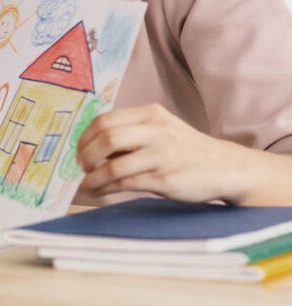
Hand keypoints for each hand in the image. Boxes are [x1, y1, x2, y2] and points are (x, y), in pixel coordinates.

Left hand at [76, 104, 250, 202]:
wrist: (227, 168)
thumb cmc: (185, 150)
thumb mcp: (161, 129)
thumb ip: (131, 133)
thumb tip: (89, 147)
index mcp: (150, 114)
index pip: (105, 120)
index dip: (85, 137)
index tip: (78, 150)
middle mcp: (157, 131)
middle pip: (106, 138)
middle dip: (86, 155)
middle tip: (81, 167)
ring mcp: (162, 155)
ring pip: (113, 165)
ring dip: (93, 178)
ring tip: (86, 185)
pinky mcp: (166, 179)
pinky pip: (126, 184)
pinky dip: (106, 188)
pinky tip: (100, 191)